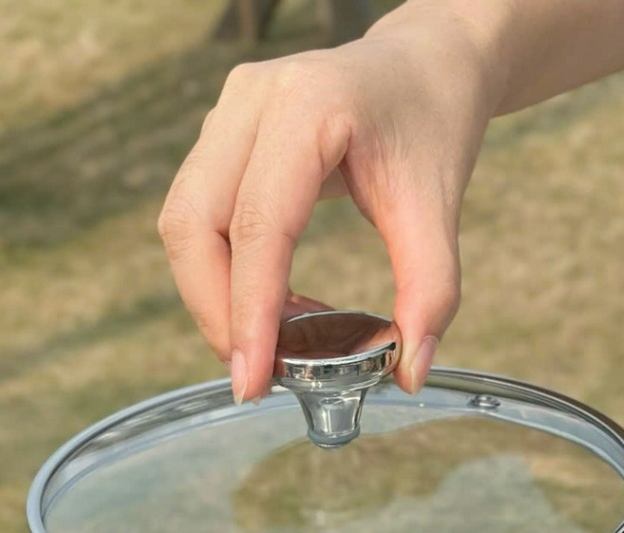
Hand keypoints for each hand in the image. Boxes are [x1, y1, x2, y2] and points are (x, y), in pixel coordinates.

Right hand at [159, 12, 495, 399]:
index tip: (255, 378)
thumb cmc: (430, 123)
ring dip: (213, 296)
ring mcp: (230, 112)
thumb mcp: (439, 207)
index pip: (258, 224)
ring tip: (267, 346)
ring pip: (184, 220)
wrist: (423, 65)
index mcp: (308, 107)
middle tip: (256, 374)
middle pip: (195, 222)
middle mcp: (253, 100)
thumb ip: (430, 292)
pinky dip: (223, 272)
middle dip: (216, 311)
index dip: (249, 310)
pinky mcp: (223, 132)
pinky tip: (272, 307)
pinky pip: (198, 214)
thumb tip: (410, 373)